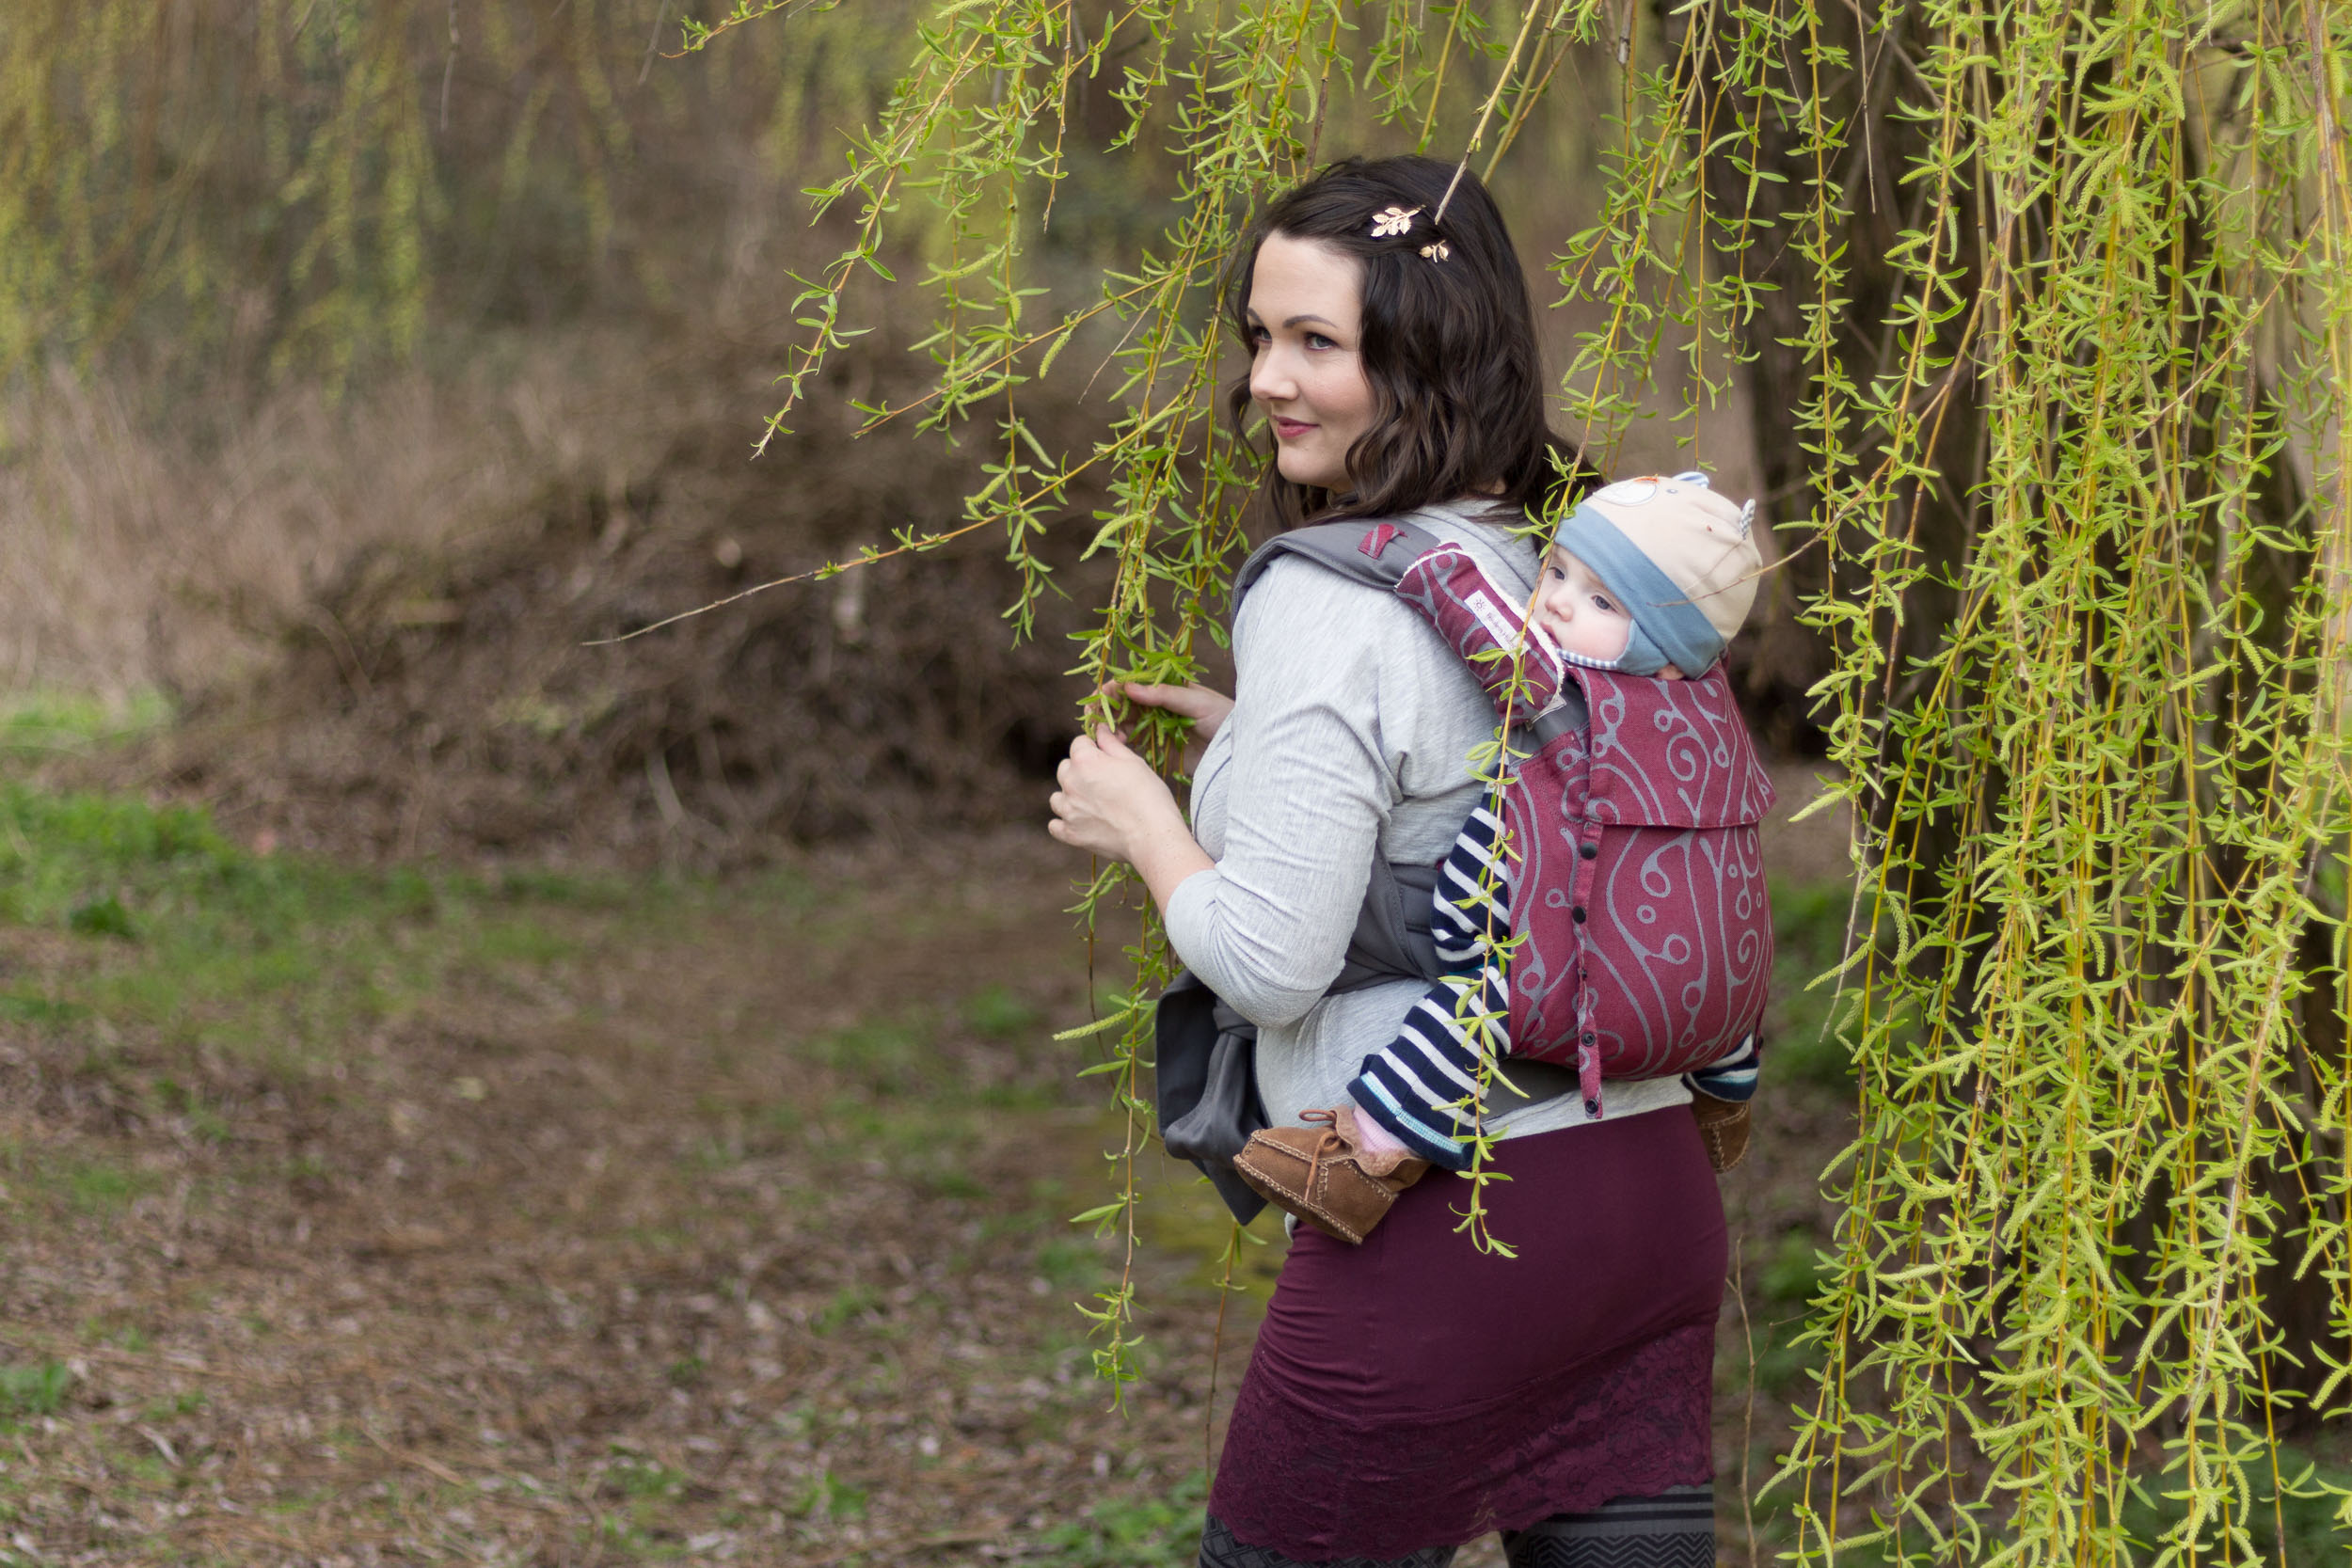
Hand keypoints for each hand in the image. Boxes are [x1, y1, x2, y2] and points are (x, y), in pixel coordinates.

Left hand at [1047, 726, 1213, 906]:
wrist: (1152, 836)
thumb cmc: (1148, 795)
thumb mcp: (1134, 762)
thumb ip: (1111, 744)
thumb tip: (1101, 729)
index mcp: (1084, 761)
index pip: (1079, 743)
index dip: (1094, 747)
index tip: (1107, 755)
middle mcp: (1070, 783)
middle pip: (1065, 768)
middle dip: (1080, 770)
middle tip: (1103, 781)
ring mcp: (1068, 810)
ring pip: (1057, 797)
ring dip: (1069, 796)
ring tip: (1090, 803)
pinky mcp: (1070, 834)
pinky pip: (1055, 825)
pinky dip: (1064, 822)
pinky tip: (1079, 822)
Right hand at [1109, 680, 1233, 742]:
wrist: (1240, 751)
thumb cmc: (1223, 718)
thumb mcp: (1197, 701)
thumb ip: (1164, 694)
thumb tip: (1130, 687)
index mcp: (1169, 689)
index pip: (1138, 684)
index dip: (1119, 687)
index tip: (1104, 693)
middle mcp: (1160, 708)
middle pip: (1127, 704)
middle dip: (1110, 708)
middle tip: (1095, 715)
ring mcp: (1158, 729)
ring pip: (1127, 724)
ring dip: (1114, 726)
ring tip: (1108, 733)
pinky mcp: (1159, 750)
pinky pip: (1135, 744)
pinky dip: (1123, 743)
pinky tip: (1116, 744)